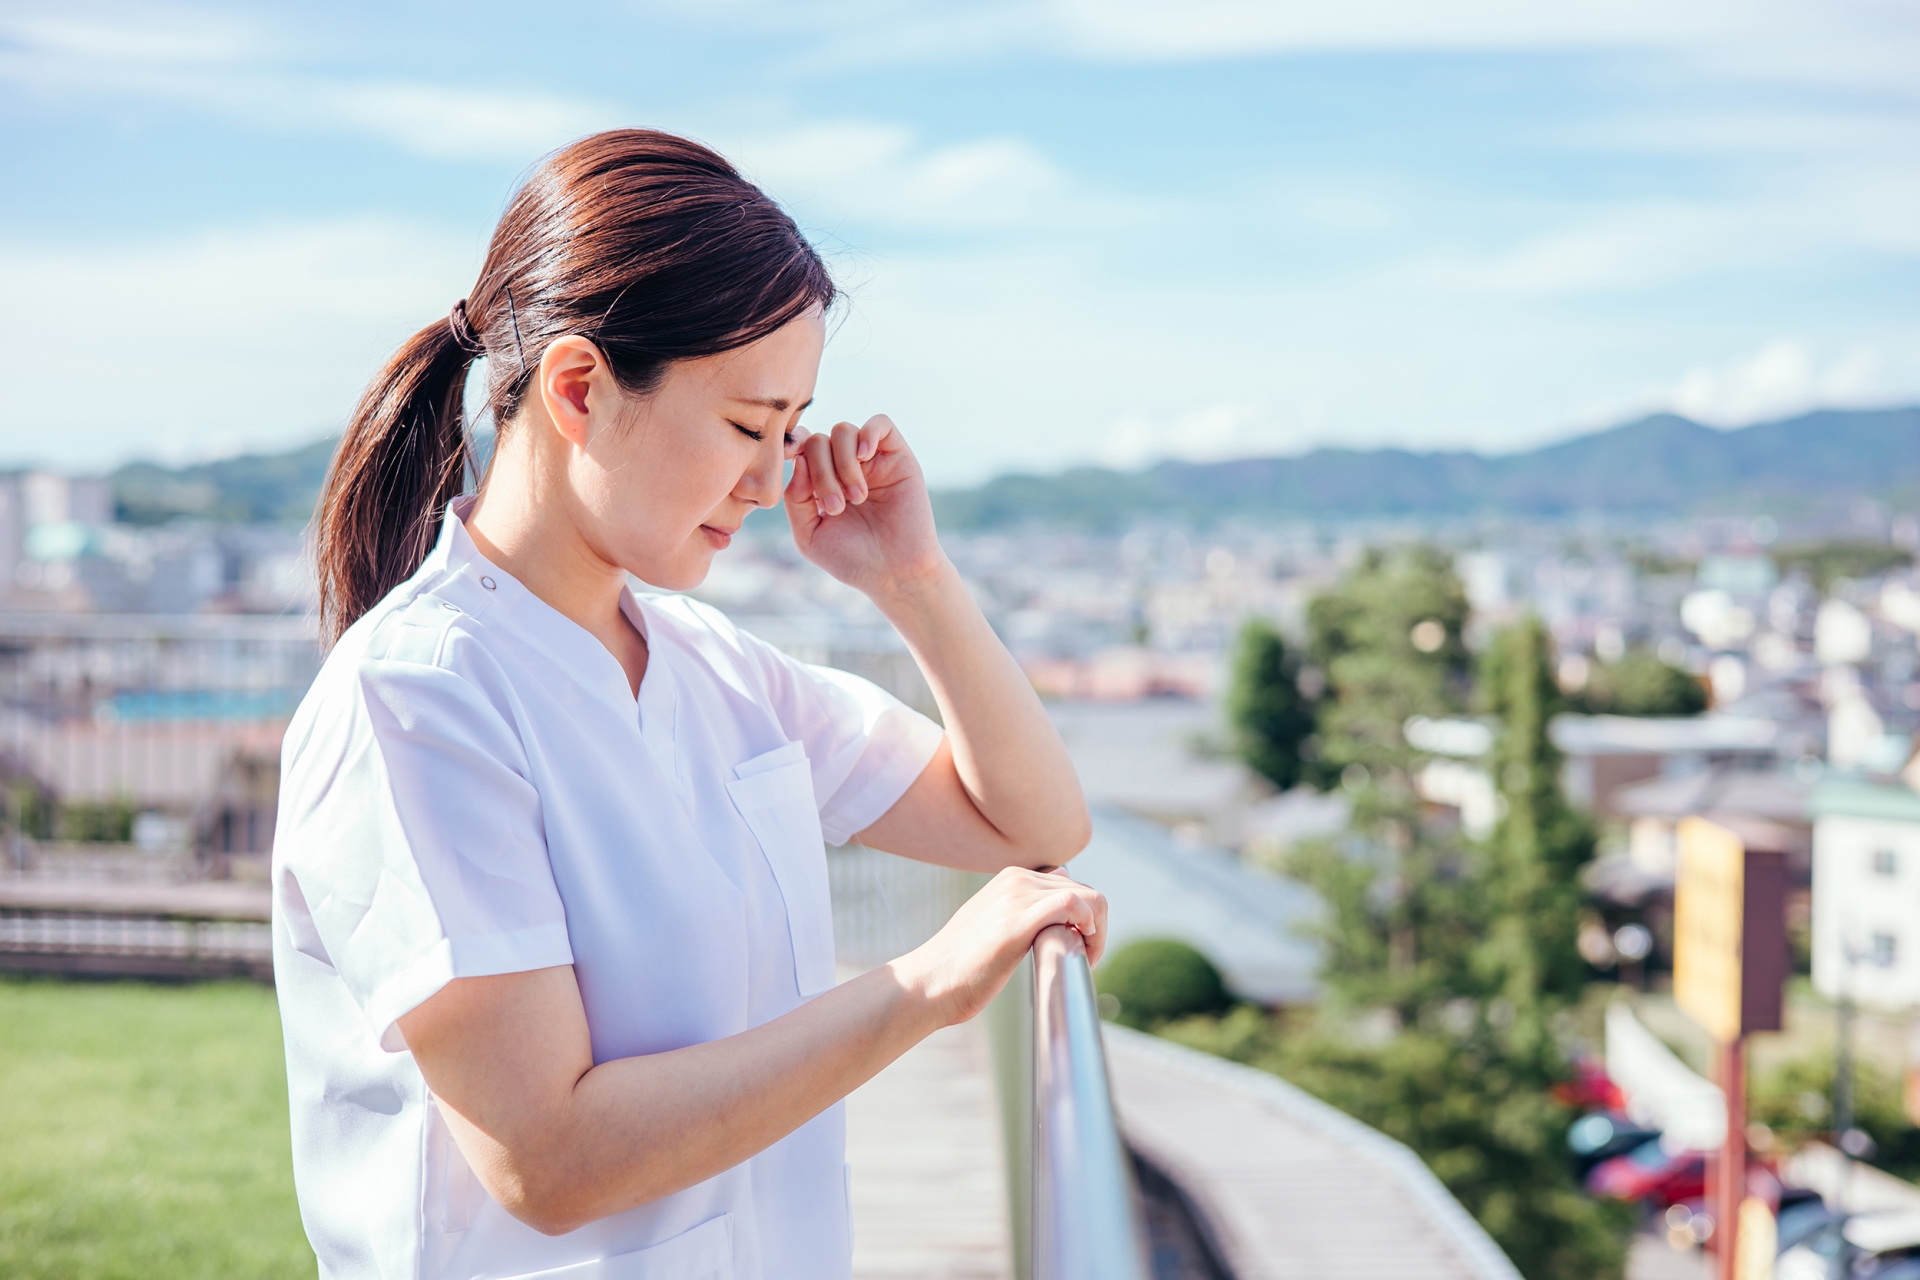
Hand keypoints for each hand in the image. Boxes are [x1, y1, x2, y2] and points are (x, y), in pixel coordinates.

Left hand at [785, 416, 945, 598]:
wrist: (895, 574)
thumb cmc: (853, 559)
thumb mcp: (809, 535)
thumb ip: (795, 499)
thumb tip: (798, 460)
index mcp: (819, 482)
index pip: (799, 448)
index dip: (791, 446)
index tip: (788, 457)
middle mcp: (843, 466)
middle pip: (818, 441)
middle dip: (821, 473)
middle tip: (836, 507)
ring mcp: (871, 460)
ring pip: (843, 431)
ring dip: (843, 463)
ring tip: (856, 498)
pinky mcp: (898, 457)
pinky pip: (880, 423)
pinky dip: (868, 434)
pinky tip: (864, 458)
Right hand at [891, 867, 1107, 1027]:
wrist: (931, 981)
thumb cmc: (962, 965)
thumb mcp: (992, 926)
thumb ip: (1019, 913)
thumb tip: (1053, 916)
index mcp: (1011, 877)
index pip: (1070, 884)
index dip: (1084, 916)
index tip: (1078, 946)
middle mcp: (1016, 878)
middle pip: (1085, 891)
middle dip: (1096, 926)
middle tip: (1086, 959)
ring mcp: (1016, 896)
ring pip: (1087, 897)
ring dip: (1098, 932)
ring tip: (1085, 960)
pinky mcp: (1018, 920)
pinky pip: (1073, 905)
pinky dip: (1091, 927)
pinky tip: (1082, 951)